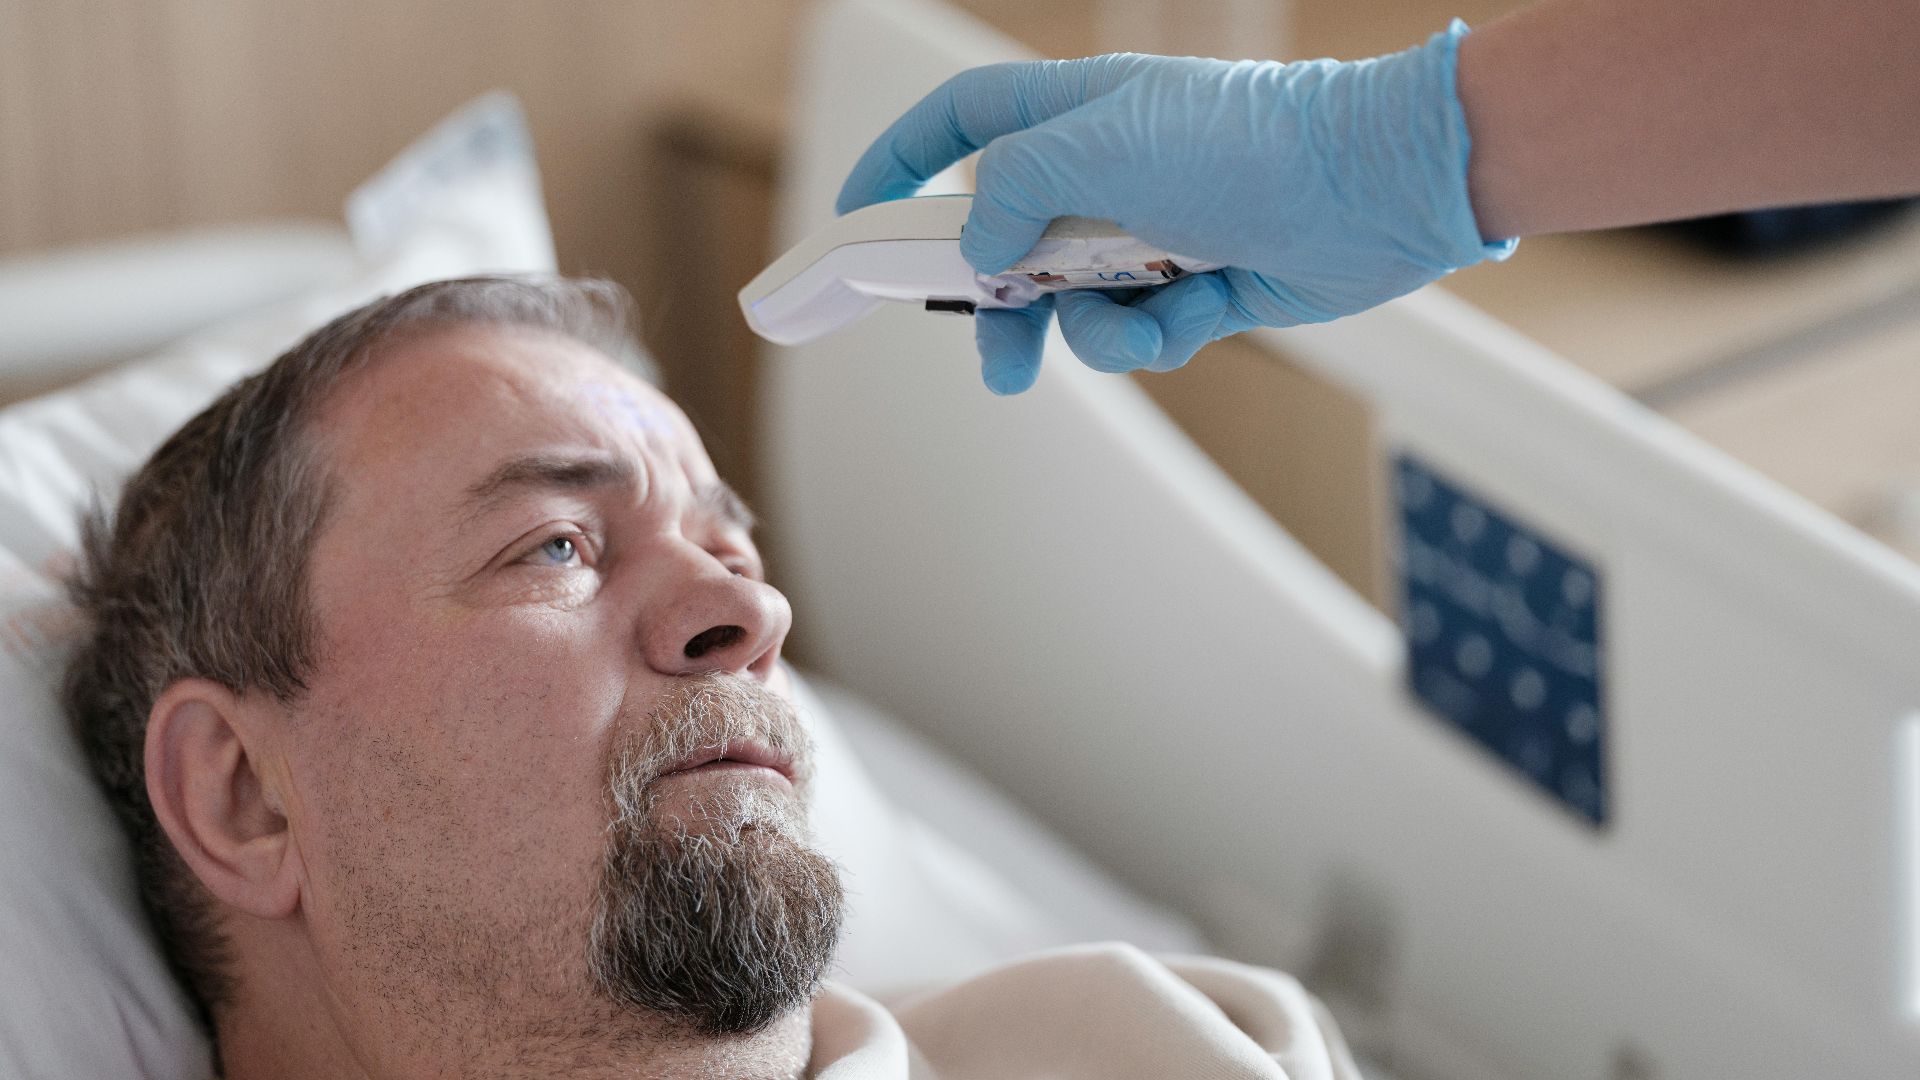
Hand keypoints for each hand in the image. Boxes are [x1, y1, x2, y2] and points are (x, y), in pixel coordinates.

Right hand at [837, 21, 1514, 393]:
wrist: (1375, 190)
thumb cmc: (1246, 144)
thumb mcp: (1101, 148)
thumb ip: (1012, 190)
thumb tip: (981, 250)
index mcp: (1073, 114)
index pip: (962, 121)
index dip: (904, 160)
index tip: (861, 215)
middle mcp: (1105, 170)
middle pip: (1008, 240)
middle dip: (998, 302)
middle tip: (992, 354)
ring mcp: (1150, 229)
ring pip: (1073, 302)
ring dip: (1090, 330)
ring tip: (1126, 330)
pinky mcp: (1196, 283)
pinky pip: (1139, 329)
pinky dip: (1156, 333)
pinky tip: (1193, 314)